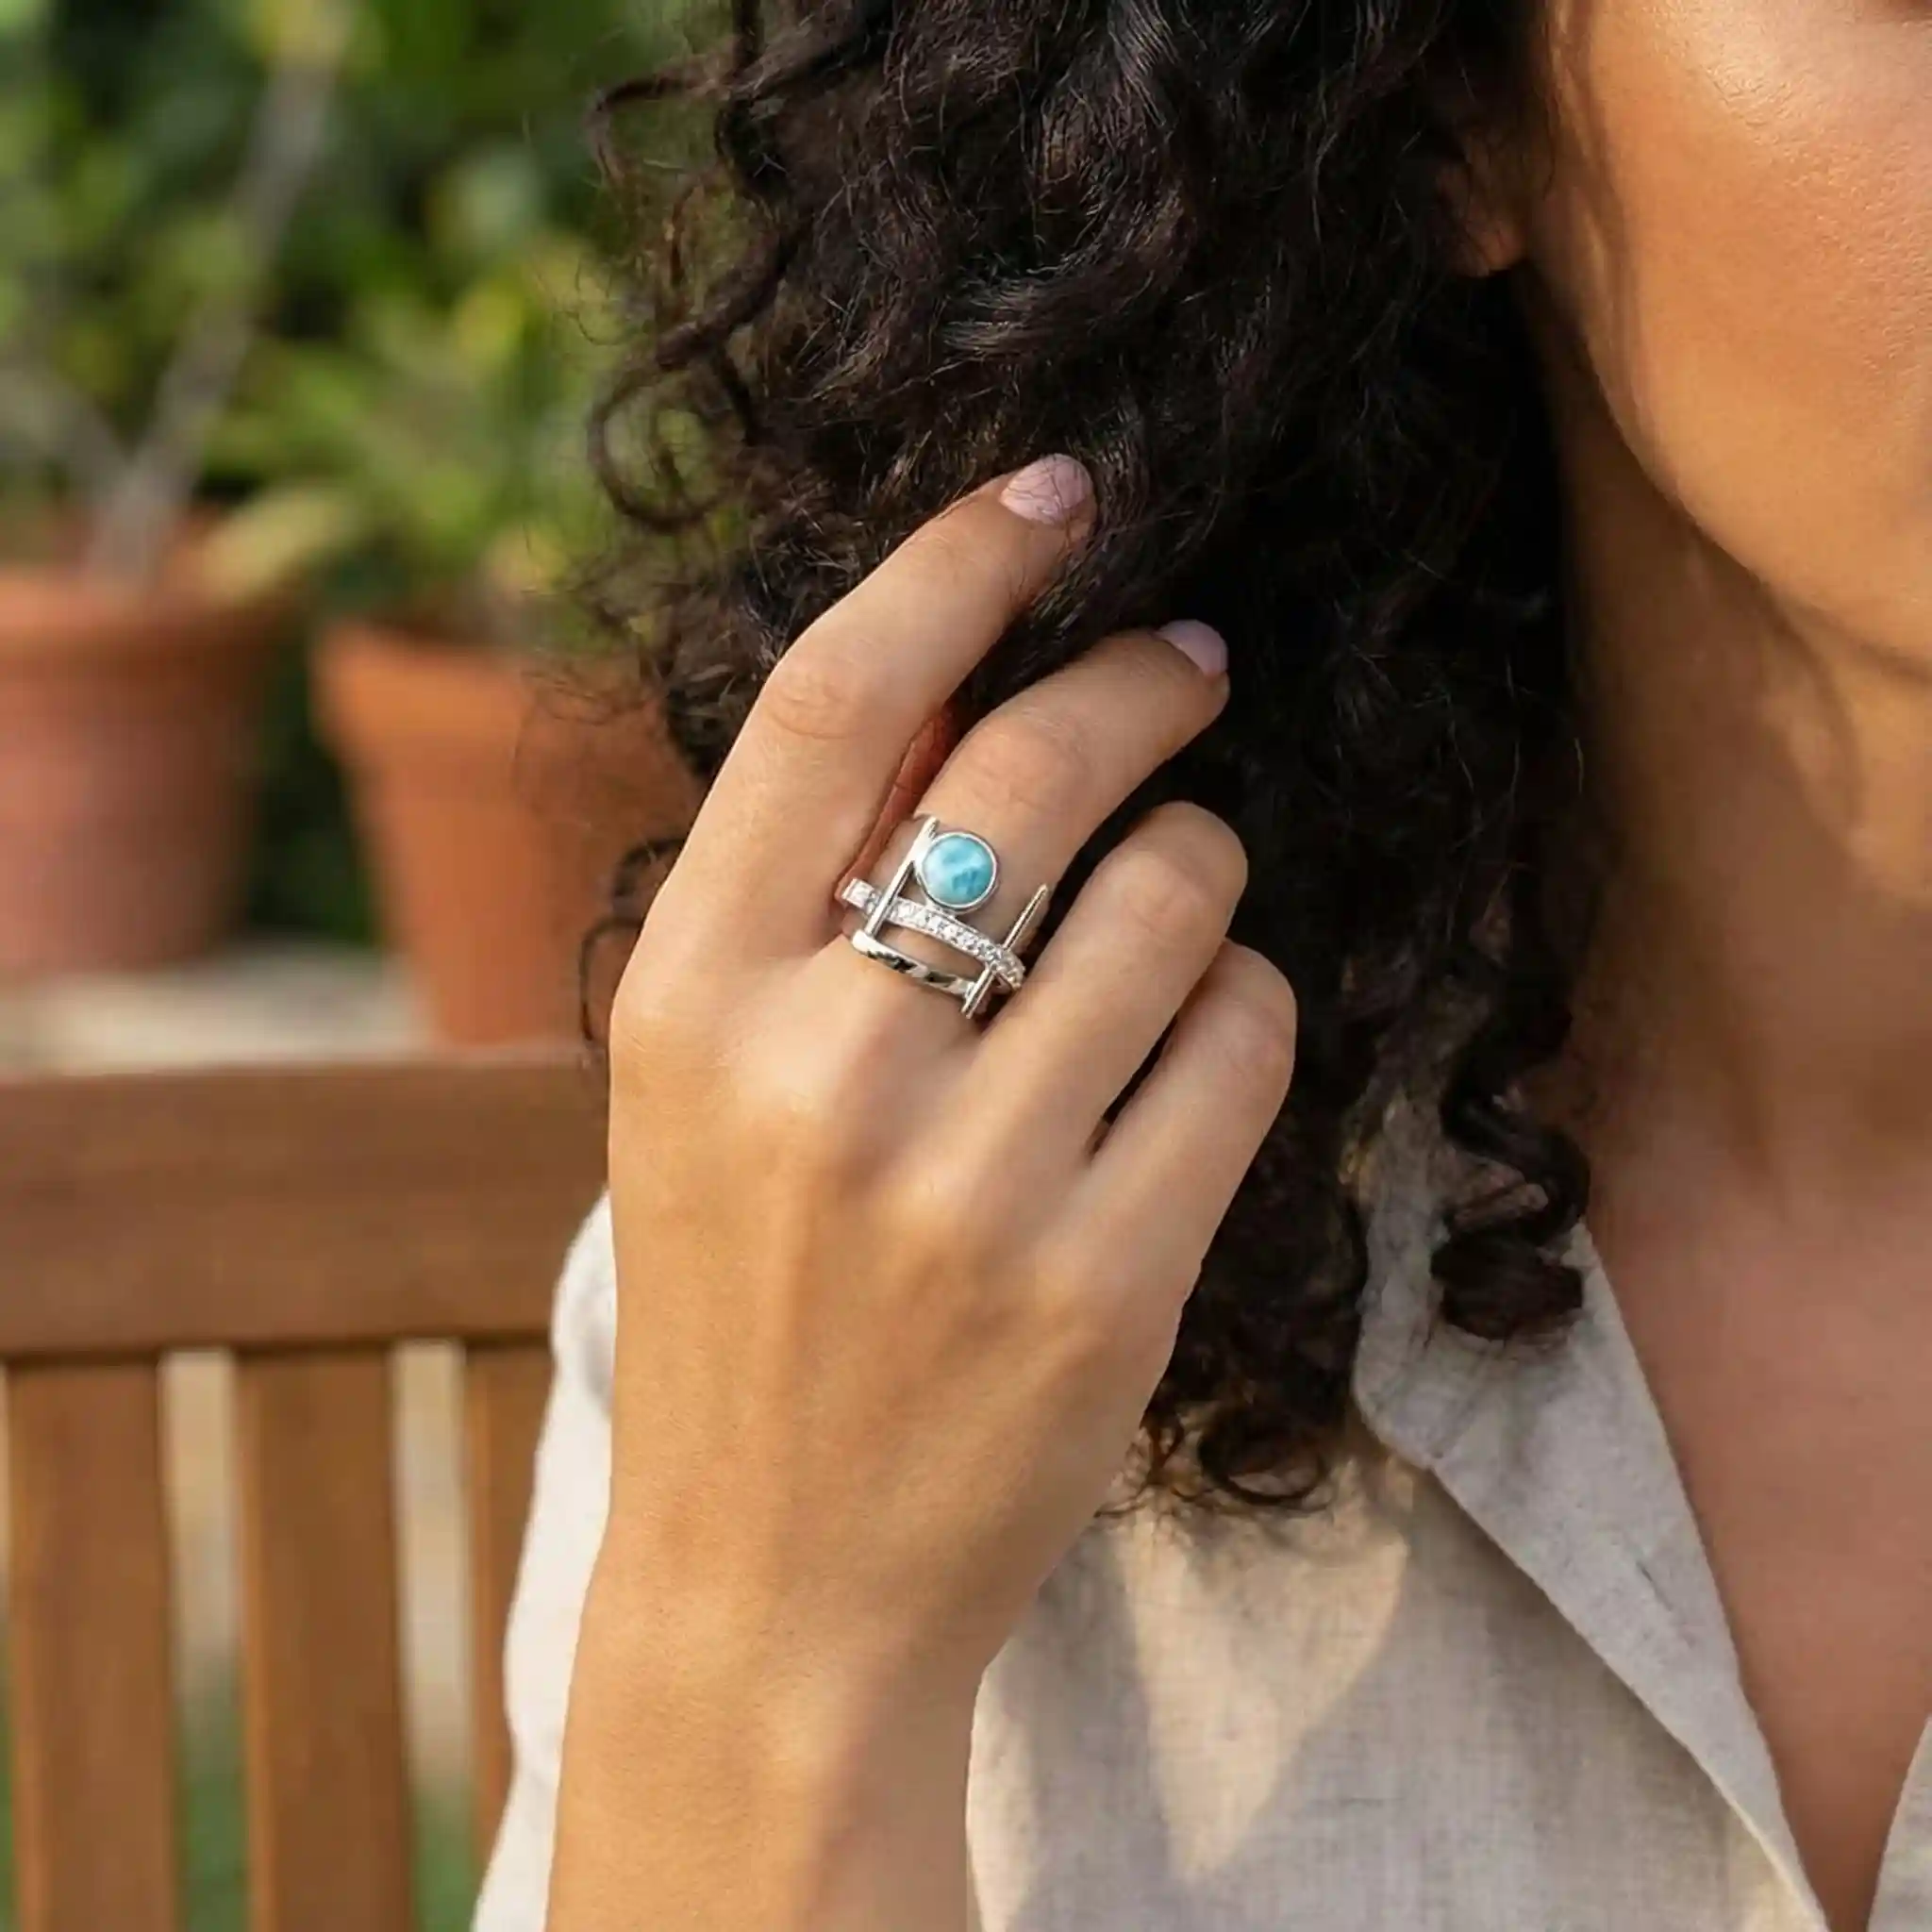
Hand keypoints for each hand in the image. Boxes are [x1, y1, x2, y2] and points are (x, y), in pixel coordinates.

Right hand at [553, 454, 1297, 1926]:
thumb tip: (967, 695)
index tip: (1057, 492)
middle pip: (1035, 769)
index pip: (839, 702)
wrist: (776, 1585)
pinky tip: (1197, 1035)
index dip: (958, 563)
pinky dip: (1243, 1001)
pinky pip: (1243, 1039)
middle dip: (1140, 679)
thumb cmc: (741, 1304)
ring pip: (1175, 893)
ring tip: (1177, 896)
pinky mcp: (1109, 1278)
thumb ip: (807, 897)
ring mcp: (972, 1180)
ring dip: (1201, 860)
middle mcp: (822, 1066)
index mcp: (689, 995)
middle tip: (1188, 658)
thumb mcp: (704, 1088)